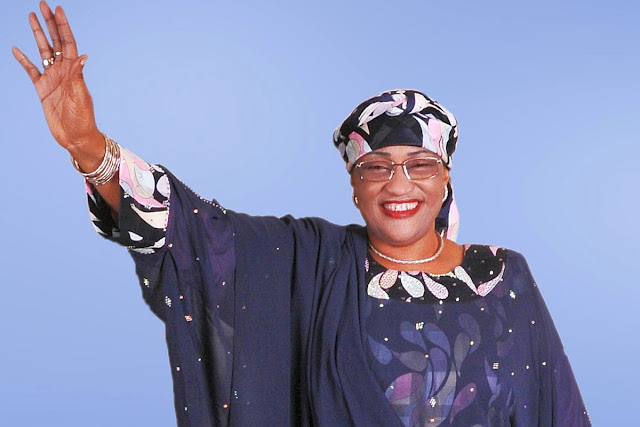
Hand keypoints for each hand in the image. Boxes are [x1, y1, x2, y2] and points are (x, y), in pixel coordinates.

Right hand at [12, 1, 100, 151]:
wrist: (76, 137)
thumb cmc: (83, 118)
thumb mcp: (80, 96)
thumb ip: (78, 76)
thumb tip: (82, 56)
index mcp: (75, 71)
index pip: (69, 43)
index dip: (63, 26)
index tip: (58, 9)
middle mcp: (63, 71)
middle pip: (55, 42)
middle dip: (50, 24)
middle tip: (43, 5)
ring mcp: (52, 78)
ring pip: (43, 51)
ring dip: (37, 35)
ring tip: (31, 17)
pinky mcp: (42, 89)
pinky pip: (31, 70)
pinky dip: (23, 60)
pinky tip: (16, 48)